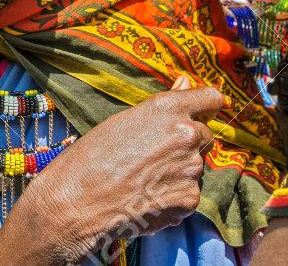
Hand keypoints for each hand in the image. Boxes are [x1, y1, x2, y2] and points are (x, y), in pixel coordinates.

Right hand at [0, 77, 221, 264]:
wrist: (77, 203)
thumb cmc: (90, 158)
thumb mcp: (123, 121)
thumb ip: (162, 107)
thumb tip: (186, 83)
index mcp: (167, 108)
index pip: (211, 99)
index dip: (205, 108)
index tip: (198, 115)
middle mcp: (185, 134)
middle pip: (205, 136)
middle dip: (188, 144)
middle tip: (156, 157)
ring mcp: (191, 168)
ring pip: (196, 167)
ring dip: (179, 172)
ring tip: (144, 180)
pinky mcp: (190, 199)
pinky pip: (189, 194)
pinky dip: (174, 198)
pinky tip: (147, 198)